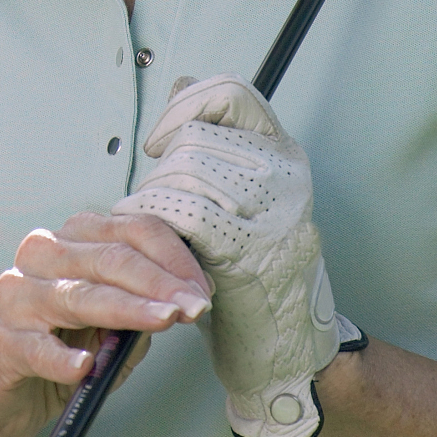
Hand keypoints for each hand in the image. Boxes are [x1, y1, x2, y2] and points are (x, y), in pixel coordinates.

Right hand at [0, 211, 209, 436]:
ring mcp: (15, 295)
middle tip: (194, 307)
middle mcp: (40, 255)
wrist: (4, 395)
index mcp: (71, 240)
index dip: (172, 258)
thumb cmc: (65, 348)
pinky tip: (85, 365)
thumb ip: (141, 310)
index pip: (128, 231)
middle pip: (107, 258)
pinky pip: (35, 347)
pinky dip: (62, 357)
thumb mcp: (113, 326)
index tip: (203, 292)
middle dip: (158, 283)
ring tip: (162, 320)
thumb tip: (185, 301)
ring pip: (78, 295)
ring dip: (126, 308)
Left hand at [112, 75, 360, 436]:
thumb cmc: (254, 274)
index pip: (230, 94)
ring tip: (157, 230)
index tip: (161, 140)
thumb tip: (182, 84)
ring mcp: (270, 211)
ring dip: (153, 200)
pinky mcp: (247, 248)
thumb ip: (216, 142)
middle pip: (194, 138)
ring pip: (182, 174)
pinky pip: (181, 213)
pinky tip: (148, 241)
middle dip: (160, 172)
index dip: (185, 106)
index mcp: (284, 154)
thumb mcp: (242, 197)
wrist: (288, 352)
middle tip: (158, 208)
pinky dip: (152, 221)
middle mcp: (284, 175)